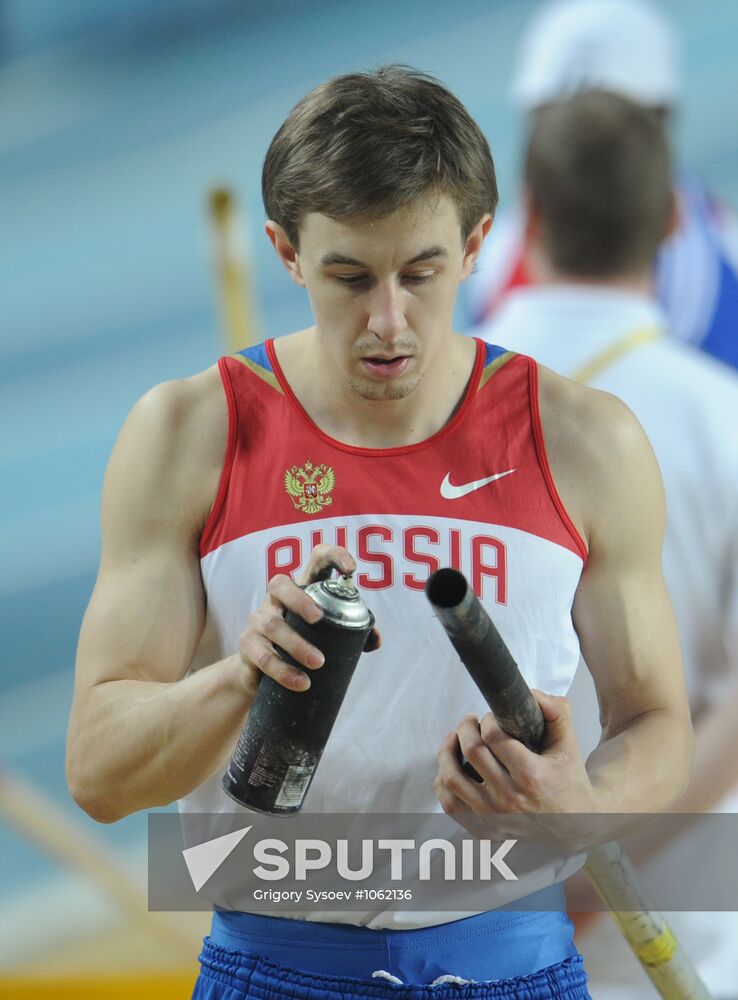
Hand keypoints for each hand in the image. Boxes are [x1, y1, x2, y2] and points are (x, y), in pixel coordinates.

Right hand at [237, 544, 379, 693]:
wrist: (262, 675)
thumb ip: (353, 634)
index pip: (316, 560)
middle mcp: (276, 600)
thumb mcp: (326, 636)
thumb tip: (375, 640)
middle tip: (319, 619)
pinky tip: (301, 682)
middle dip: (300, 600)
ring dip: (297, 645)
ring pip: (273, 626)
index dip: (334, 556)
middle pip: (281, 585)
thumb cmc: (301, 644)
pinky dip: (284, 671)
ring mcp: (259, 621)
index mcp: (302, 589)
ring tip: (318, 663)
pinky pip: (264, 657)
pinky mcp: (248, 646)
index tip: (351, 570)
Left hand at [434, 691, 599, 850]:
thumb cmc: (568, 781)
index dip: (487, 721)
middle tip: (470, 720)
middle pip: (472, 752)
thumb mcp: (569, 745)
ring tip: (455, 737)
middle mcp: (510, 799)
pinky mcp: (483, 829)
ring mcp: (494, 817)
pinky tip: (452, 766)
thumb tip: (533, 694)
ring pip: (452, 778)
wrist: (575, 824)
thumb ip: (556, 713)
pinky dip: (443, 782)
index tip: (490, 718)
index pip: (494, 738)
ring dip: (447, 751)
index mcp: (532, 776)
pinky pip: (449, 803)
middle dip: (466, 728)